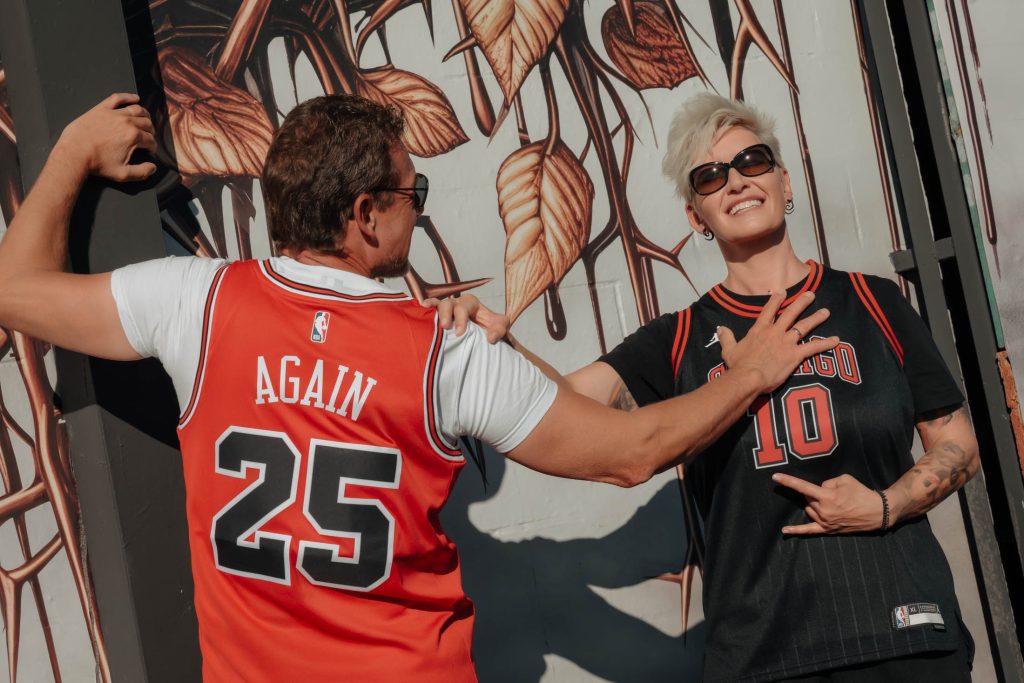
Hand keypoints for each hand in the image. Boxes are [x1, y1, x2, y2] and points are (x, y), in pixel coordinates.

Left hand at [56, 93, 156, 181]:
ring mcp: (114, 113)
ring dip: (145, 115)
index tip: (148, 151)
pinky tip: (135, 98)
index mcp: (133, 137)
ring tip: (145, 120)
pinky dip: (128, 96)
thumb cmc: (97, 164)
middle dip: (150, 131)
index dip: (152, 147)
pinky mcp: (102, 109)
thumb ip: (142, 172)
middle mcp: (126, 122)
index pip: (150, 140)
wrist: (74, 154)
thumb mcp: (122, 174)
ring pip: (137, 109)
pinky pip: (118, 98)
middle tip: (147, 137)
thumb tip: (153, 167)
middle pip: (147, 123)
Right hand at [423, 294, 509, 342]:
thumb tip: (490, 339)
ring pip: (437, 306)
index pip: (464, 306)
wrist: (483, 337)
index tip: (459, 333)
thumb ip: (499, 330)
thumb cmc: (491, 328)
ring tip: (429, 321)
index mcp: (470, 303)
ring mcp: (445, 311)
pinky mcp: (438, 319)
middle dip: (446, 314)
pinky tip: (419, 311)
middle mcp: (456, 304)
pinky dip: (424, 311)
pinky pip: (429, 311)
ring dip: (433, 313)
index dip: (461, 318)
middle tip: (445, 326)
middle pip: (448, 304)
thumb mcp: (500, 327)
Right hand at [719, 291, 837, 393]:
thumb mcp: (728, 350)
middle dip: (802, 302)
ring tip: (826, 311)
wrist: (748, 377)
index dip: (776, 299)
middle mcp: (775, 331)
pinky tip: (836, 340)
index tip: (783, 291)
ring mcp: (786, 342)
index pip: (769, 310)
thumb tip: (720, 328)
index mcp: (759, 330)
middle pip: (791, 312)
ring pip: (804, 326)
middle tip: (811, 294)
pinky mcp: (795, 354)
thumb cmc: (738, 365)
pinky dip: (826, 343)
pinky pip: (813, 347)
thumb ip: (726, 337)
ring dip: (816, 318)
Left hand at [772, 473, 883, 533]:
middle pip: (808, 498)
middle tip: (832, 493)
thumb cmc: (861, 493)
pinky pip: (809, 531)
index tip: (775, 477)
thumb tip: (819, 490)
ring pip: (809, 510)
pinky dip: (796, 531)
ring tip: (832, 503)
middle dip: (816, 493)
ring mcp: (825, 522)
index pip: (803, 487)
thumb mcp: (844, 479)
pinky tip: (784, 531)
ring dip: (814, 504)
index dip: (788, 481)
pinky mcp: (828, 530)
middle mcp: (823, 510)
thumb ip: (827, 483)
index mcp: (826, 497)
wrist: (877, 511)